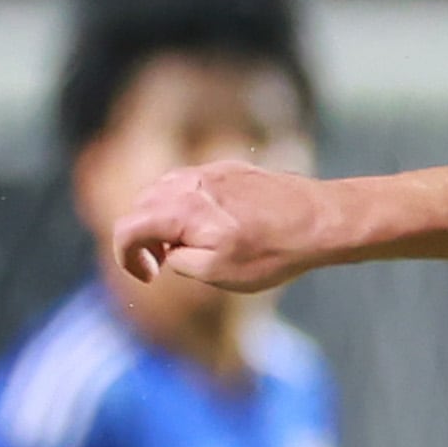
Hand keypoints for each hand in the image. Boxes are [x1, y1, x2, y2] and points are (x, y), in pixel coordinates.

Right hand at [113, 161, 338, 292]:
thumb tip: (169, 252)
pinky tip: (210, 226)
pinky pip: (191, 183)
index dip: (125, 256)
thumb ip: (180, 262)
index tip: (146, 276)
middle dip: (143, 237)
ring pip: (164, 191)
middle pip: (141, 207)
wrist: (322, 221)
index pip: (128, 228)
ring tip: (185, 246)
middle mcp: (187, 184)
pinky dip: (185, 204)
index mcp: (178, 210)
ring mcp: (208, 172)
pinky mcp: (229, 170)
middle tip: (163, 264)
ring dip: (162, 218)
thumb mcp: (219, 274)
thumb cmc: (273, 252)